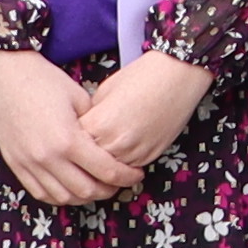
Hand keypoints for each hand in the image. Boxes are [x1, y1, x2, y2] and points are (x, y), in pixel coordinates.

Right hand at [0, 50, 124, 207]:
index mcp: (68, 140)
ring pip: (64, 197)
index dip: (126, 177)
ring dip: (85, 197)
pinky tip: (71, 188)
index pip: (106, 171)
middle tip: (120, 182)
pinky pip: (40, 193)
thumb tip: (110, 143)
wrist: (4, 74)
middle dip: (109, 190)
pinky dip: (60, 196)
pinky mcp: (15, 165)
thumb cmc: (43, 79)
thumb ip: (95, 125)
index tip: (136, 175)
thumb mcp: (79, 97)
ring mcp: (29, 164)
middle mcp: (47, 158)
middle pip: (87, 190)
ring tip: (97, 185)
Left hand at [75, 49, 215, 192]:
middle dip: (84, 158)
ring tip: (101, 153)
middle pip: (88, 163)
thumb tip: (83, 129)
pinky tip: (120, 150)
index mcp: (99, 123)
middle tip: (82, 151)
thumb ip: (91, 115)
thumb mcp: (105, 91)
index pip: (73, 144)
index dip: (71, 140)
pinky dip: (121, 163)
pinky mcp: (149, 156)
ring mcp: (133, 152)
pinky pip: (127, 167)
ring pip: (108, 171)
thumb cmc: (142, 77)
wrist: (177, 76)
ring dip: (102, 165)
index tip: (70, 137)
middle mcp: (115, 142)